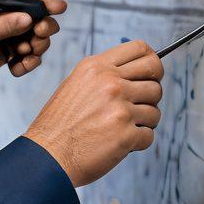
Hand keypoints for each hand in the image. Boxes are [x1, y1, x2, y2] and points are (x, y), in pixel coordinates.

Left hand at [0, 0, 67, 81]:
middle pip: (34, 4)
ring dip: (37, 42)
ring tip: (25, 52)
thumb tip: (29, 18)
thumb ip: (4, 25)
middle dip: (43, 20)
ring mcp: (9, 23)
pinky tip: (17, 66)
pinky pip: (32, 47)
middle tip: (42, 31)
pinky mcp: (13, 41)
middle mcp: (1, 4)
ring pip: (37, 27)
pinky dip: (29, 59)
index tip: (51, 1)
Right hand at [25, 39, 163, 187]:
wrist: (47, 155)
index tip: (150, 74)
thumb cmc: (60, 124)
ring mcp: (120, 109)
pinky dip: (138, 142)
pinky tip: (120, 143)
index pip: (140, 48)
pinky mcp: (126, 135)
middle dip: (153, 89)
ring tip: (124, 128)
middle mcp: (110, 83)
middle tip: (143, 102)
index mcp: (96, 67)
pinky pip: (149, 135)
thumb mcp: (76, 84)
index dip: (151, 61)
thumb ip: (104, 75)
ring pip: (155, 108)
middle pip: (155, 74)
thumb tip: (136, 73)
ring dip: (145, 121)